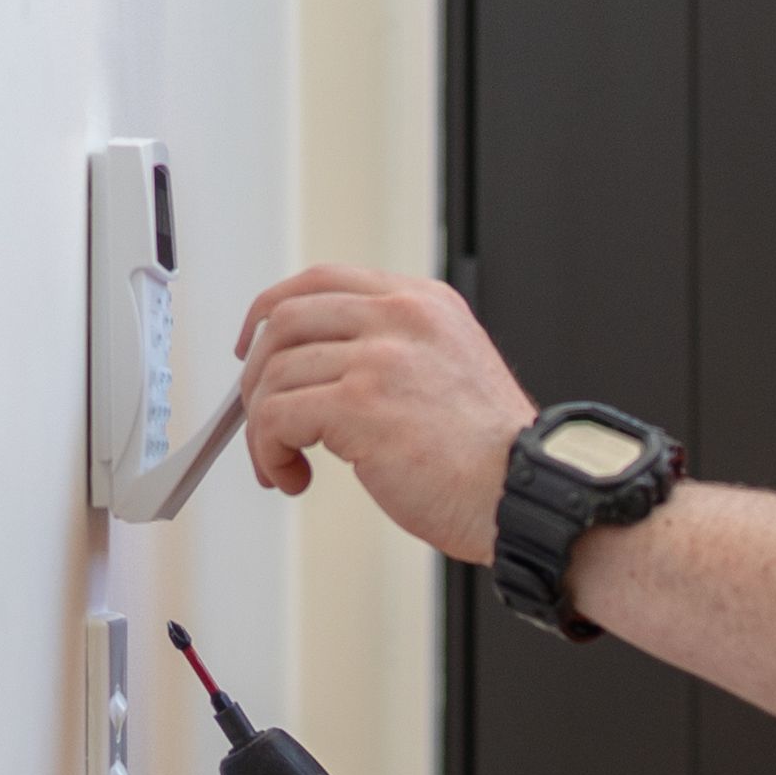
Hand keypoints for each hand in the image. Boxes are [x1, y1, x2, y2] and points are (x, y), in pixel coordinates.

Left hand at [235, 265, 532, 565]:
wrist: (523, 493)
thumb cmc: (488, 456)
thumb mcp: (448, 368)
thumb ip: (393, 351)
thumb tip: (315, 369)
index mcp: (421, 302)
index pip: (321, 280)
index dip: (271, 311)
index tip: (252, 346)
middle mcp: (400, 317)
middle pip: (285, 319)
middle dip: (256, 376)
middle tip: (263, 420)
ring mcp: (380, 357)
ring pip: (275, 374)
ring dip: (263, 427)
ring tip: (285, 462)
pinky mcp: (360, 405)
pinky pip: (277, 418)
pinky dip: (268, 452)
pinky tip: (293, 475)